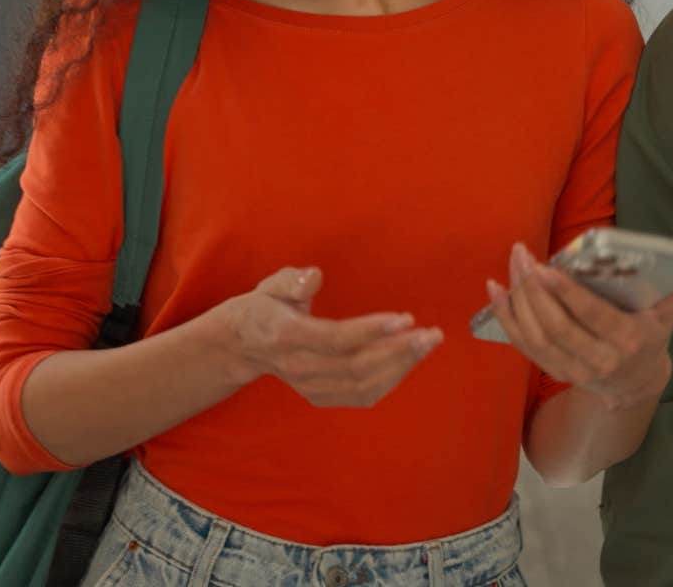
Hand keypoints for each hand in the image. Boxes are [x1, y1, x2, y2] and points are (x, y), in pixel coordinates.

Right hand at [216, 267, 441, 407]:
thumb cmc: (263, 309)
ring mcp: (311, 386)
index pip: (335, 339)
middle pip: (356, 367)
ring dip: (401, 366)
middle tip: (430, 333)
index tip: (405, 319)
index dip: (372, 331)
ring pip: (363, 385)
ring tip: (428, 343)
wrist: (241, 346)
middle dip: (398, 351)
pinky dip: (391, 380)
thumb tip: (314, 276)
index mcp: (287, 336)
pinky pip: (362, 395)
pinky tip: (410, 359)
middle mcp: (300, 367)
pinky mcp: (322, 396)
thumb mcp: (269, 286)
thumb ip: (291, 282)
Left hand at [484, 242, 672, 410]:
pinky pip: (523, 345)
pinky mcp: (554, 371)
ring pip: (536, 336)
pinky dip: (505, 318)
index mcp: (628, 341)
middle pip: (557, 326)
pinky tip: (495, 290)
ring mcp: (573, 369)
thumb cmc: (651, 337)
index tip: (547, 269)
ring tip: (513, 264)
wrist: (636, 385)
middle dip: (534, 289)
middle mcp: (599, 360)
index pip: (593, 317)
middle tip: (523, 255)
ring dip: (518, 299)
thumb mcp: (668, 316)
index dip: (567, 295)